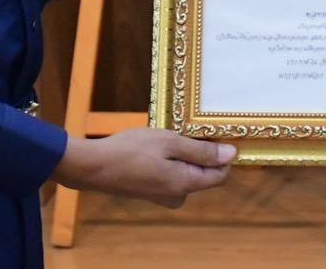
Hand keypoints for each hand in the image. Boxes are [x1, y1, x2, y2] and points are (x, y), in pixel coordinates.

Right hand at [51, 128, 235, 207]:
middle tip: (185, 129)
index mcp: (185, 184)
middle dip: (199, 151)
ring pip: (186, 171)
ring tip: (167, 135)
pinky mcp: (152, 192)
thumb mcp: (169, 142)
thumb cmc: (131, 150)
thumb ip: (202, 151)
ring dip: (182, 153)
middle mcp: (178, 196)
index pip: (220, 175)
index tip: (215, 133)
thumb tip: (231, 155)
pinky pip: (171, 174)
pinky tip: (155, 146)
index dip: (223, 154)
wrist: (94, 166)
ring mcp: (163, 196)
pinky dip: (169, 160)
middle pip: (203, 173)